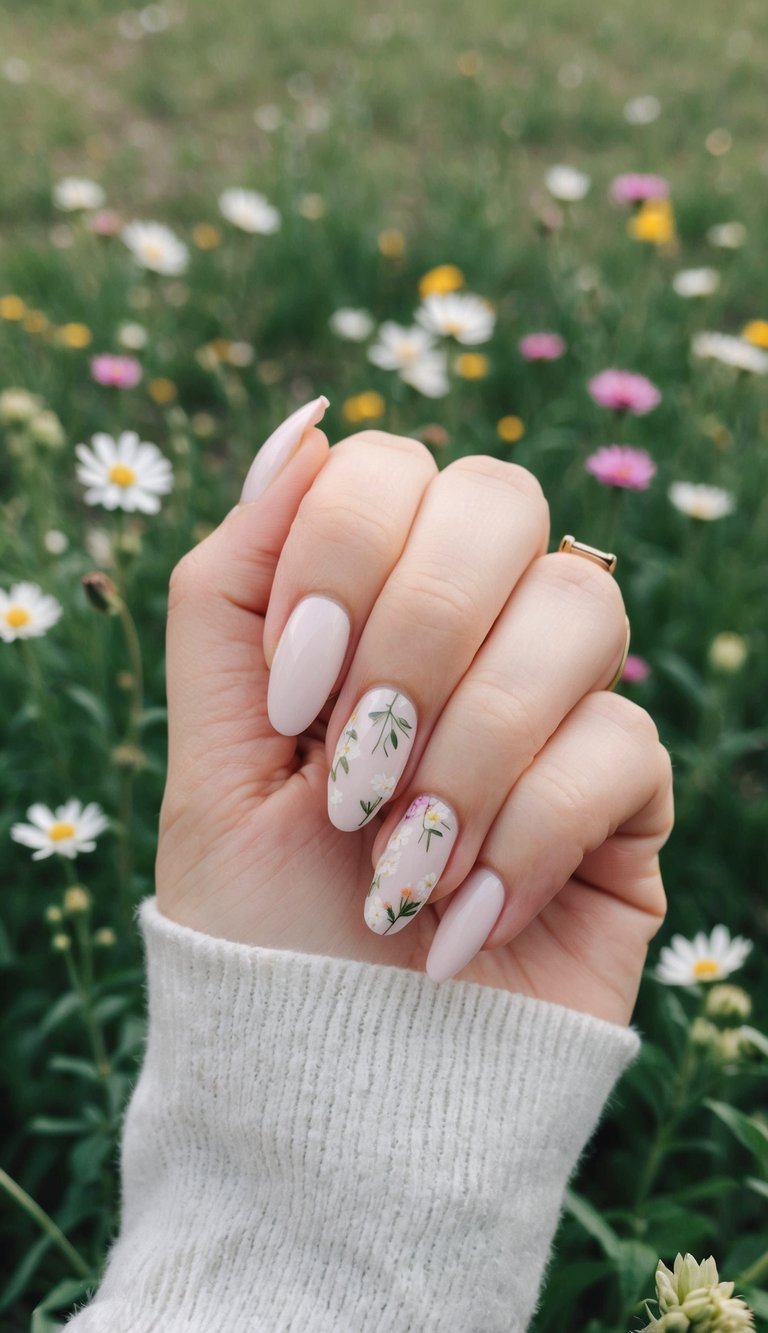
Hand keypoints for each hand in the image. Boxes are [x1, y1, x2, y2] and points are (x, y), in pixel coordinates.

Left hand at [156, 406, 672, 1024]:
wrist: (333, 1086)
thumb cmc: (258, 924)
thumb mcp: (207, 753)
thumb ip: (232, 584)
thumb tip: (307, 424)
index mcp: (367, 605)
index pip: (393, 467)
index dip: (343, 552)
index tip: (294, 693)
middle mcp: (470, 636)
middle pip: (501, 500)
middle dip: (418, 634)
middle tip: (355, 769)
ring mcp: (556, 708)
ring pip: (579, 611)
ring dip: (472, 746)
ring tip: (402, 862)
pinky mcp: (623, 798)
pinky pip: (621, 744)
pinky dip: (525, 837)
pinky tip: (462, 922)